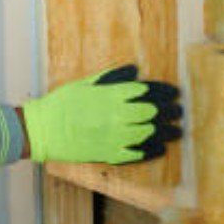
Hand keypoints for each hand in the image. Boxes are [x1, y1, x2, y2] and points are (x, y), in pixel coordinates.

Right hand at [22, 64, 180, 164]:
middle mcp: (118, 114)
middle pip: (153, 112)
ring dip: (166, 131)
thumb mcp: (86, 83)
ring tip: (177, 130)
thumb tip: (135, 70)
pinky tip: (162, 149)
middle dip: (170, 111)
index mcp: (112, 95)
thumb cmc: (62, 103)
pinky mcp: (110, 153)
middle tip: (179, 111)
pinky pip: (137, 153)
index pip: (147, 91)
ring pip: (150, 133)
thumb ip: (113, 77)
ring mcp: (115, 135)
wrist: (44, 129)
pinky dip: (152, 151)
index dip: (165, 92)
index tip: (176, 93)